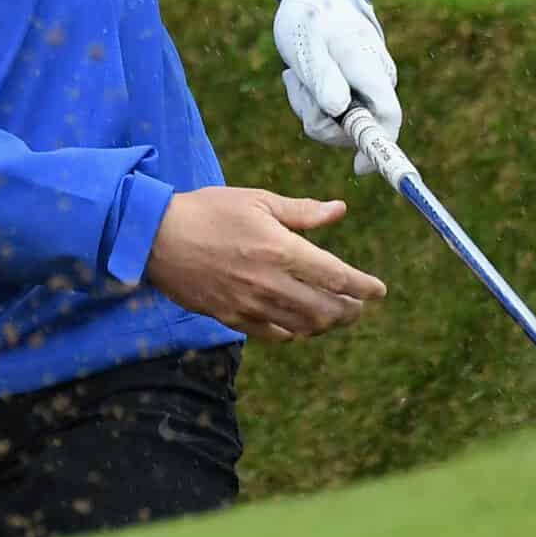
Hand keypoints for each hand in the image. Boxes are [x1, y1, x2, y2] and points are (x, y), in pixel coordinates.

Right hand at [145, 187, 386, 342]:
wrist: (156, 238)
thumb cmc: (209, 211)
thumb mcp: (258, 201)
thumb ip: (302, 212)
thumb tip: (340, 210)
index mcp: (281, 250)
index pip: (337, 276)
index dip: (364, 286)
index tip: (379, 290)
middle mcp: (271, 282)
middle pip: (327, 309)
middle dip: (350, 310)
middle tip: (359, 305)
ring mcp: (251, 305)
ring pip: (304, 327)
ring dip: (326, 324)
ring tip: (334, 316)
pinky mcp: (232, 318)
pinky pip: (274, 335)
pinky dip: (294, 333)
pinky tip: (299, 325)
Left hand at [273, 0, 401, 175]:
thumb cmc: (311, 16)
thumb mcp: (309, 46)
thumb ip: (324, 78)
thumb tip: (339, 111)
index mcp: (369, 70)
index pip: (387, 117)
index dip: (380, 147)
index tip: (360, 169)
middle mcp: (375, 81)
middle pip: (356, 128)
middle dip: (322, 120)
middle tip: (298, 87)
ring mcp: (365, 86)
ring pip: (338, 122)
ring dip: (311, 107)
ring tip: (298, 75)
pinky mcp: (351, 88)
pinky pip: (330, 111)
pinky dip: (311, 100)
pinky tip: (300, 75)